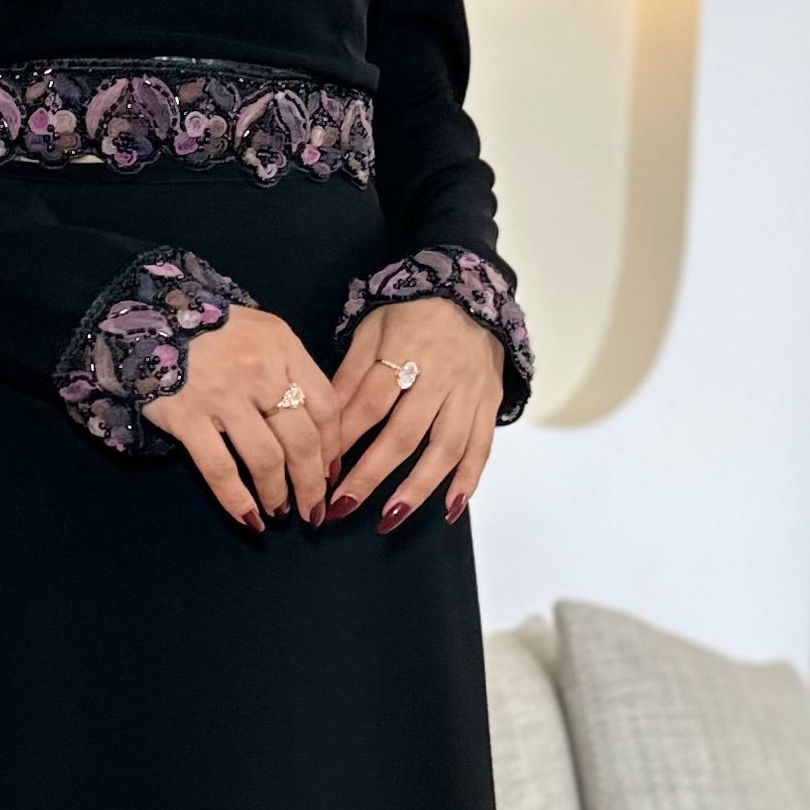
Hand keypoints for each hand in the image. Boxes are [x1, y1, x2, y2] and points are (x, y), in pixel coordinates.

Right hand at [139, 303, 341, 530]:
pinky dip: (237, 500)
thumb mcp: (261, 332)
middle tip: (314, 509)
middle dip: (312, 483)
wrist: (148, 318)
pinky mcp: (187, 418)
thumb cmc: (211, 329)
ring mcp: (222, 396)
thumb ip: (289, 368)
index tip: (330, 471)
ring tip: (281, 513)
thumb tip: (317, 426)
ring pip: (266, 459)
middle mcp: (260, 372)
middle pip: (302, 439)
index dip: (333, 446)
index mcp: (283, 347)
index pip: (325, 405)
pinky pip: (219, 469)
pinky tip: (248, 518)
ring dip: (278, 495)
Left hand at [326, 297, 504, 528]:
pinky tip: (449, 509)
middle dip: (371, 474)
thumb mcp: (372, 329)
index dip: (345, 440)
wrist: (471, 291)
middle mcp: (440, 376)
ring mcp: (469, 393)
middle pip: (405, 433)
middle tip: (342, 506)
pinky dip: (468, 481)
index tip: (320, 470)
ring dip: (417, 487)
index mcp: (405, 351)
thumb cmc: (410, 312)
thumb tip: (324, 422)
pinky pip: (482, 448)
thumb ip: (350, 374)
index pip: (370, 404)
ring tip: (390, 517)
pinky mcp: (489, 404)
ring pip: (445, 448)